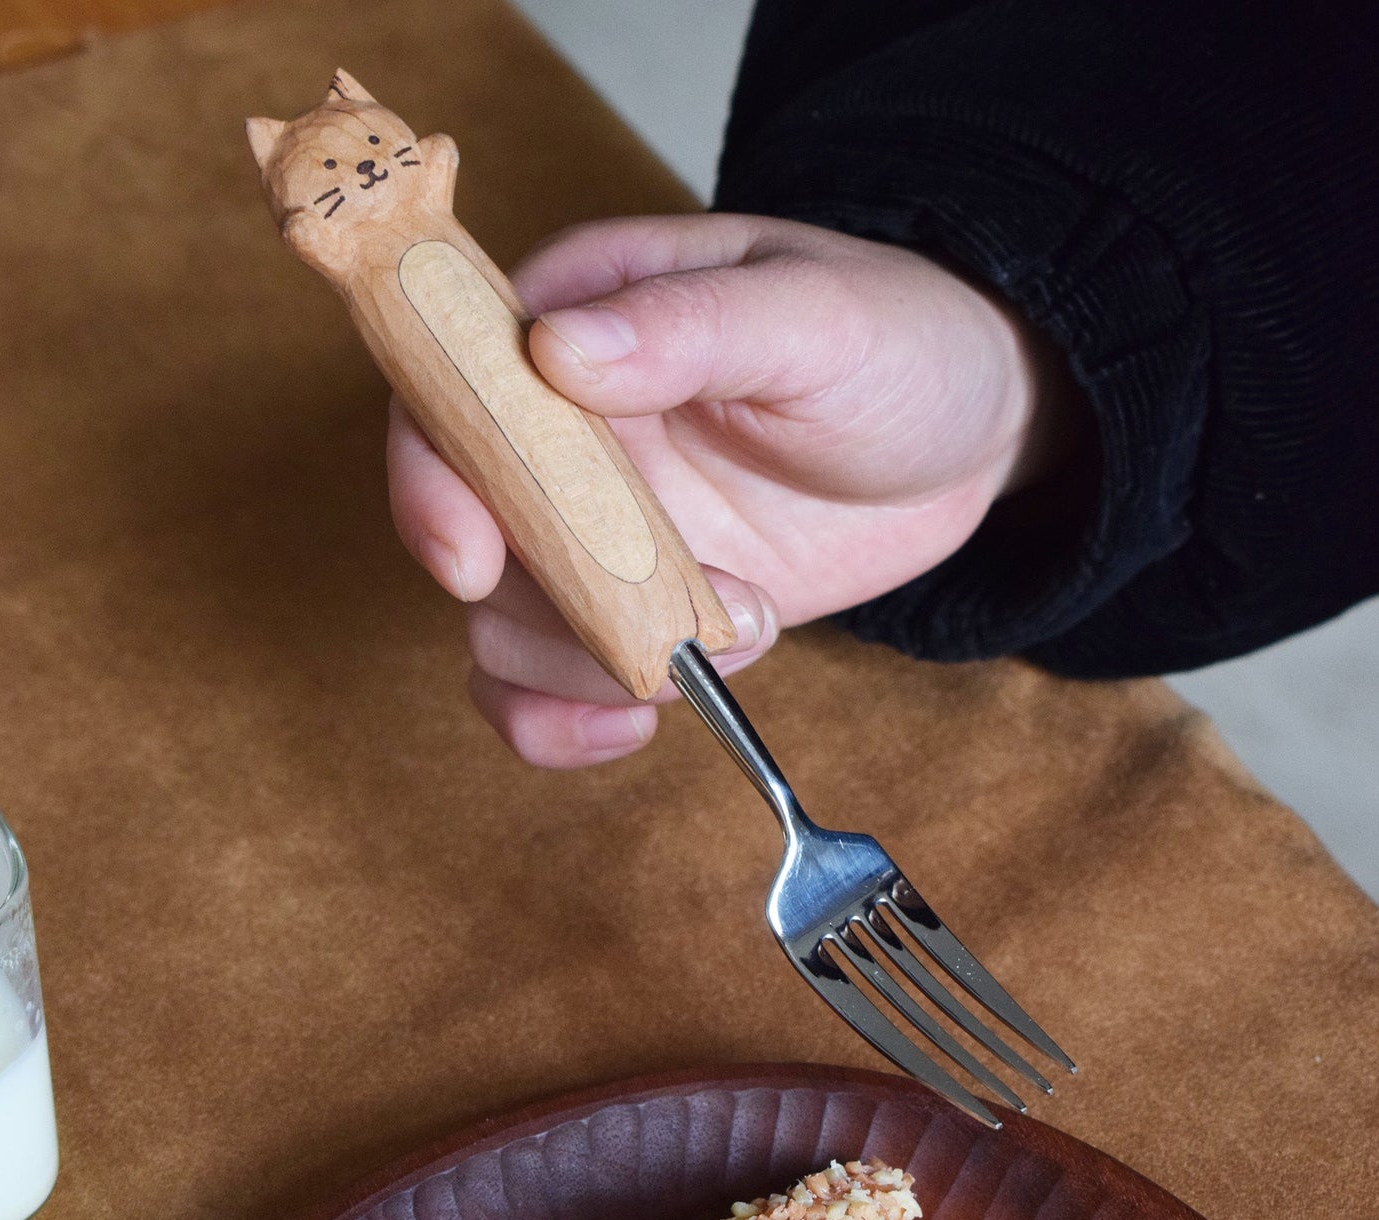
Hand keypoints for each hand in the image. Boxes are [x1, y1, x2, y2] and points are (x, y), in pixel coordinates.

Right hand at [389, 212, 1058, 766]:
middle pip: (469, 533)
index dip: (435, 481)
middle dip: (551, 599)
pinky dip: (568, 720)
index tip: (474, 562)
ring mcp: (596, 528)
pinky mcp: (634, 603)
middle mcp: (563, 432)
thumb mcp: (815, 313)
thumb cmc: (899, 342)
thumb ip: (690, 325)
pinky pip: (549, 681)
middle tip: (676, 610)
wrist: (969, 439)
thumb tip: (558, 349)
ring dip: (601, 659)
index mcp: (580, 319)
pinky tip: (643, 719)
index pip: (450, 392)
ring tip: (743, 625)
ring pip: (507, 624)